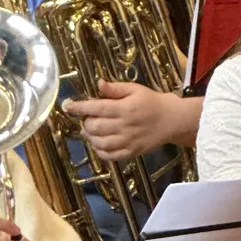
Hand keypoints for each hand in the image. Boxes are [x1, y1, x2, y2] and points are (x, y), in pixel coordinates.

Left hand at [63, 79, 197, 161]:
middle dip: (86, 122)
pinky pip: (109, 156)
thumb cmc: (152, 102)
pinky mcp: (131, 152)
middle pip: (94, 127)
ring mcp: (128, 141)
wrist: (172, 120)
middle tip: (88, 118)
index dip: (79, 107)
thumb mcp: (135, 89)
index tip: (68, 106)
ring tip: (90, 131)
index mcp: (124, 108)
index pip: (96, 107)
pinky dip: (99, 151)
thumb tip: (98, 84)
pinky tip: (99, 143)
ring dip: (90, 137)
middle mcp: (124, 126)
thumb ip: (115, 89)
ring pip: (99, 143)